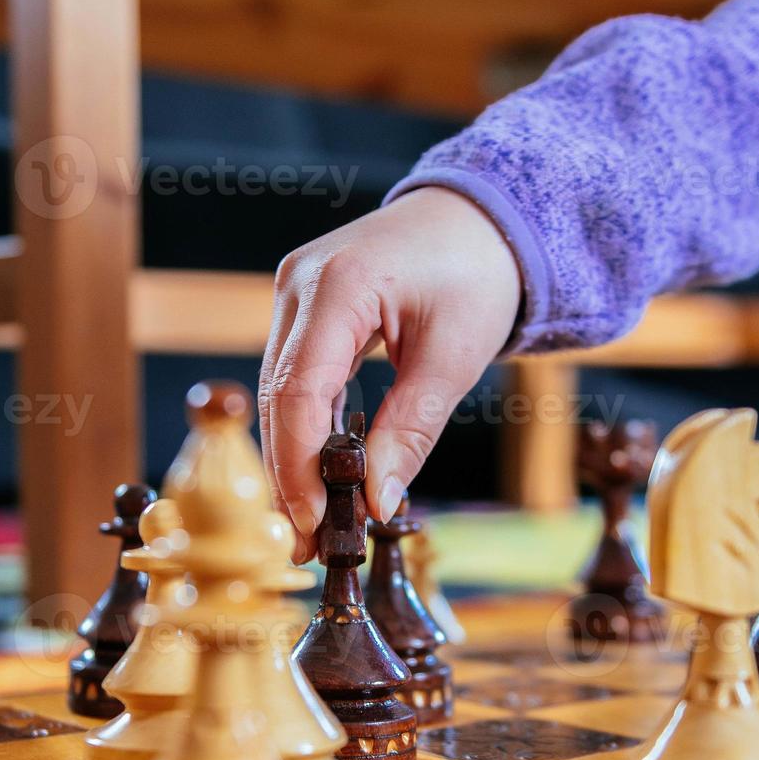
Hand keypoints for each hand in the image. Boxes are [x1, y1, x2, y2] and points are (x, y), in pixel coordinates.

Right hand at [259, 186, 521, 562]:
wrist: (480, 215)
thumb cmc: (477, 272)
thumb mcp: (455, 356)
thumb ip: (412, 429)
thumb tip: (378, 501)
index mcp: (338, 285)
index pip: (299, 392)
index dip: (300, 467)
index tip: (316, 525)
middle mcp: (299, 283)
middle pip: (278, 397)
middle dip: (290, 476)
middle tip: (309, 544)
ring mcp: (294, 293)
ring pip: (280, 392)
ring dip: (295, 458)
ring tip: (316, 523)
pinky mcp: (304, 308)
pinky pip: (296, 376)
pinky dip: (309, 428)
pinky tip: (323, 475)